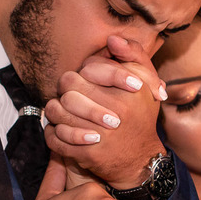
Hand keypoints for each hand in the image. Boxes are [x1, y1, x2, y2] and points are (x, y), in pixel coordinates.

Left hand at [43, 37, 165, 186]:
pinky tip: (60, 130)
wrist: (142, 159)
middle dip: (66, 90)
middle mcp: (117, 110)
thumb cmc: (141, 116)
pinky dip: (53, 133)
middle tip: (69, 96)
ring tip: (62, 112)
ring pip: (57, 111)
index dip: (83, 73)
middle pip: (69, 87)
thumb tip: (112, 39)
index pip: (89, 68)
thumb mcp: (147, 81)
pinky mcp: (88, 153)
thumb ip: (134, 54)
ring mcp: (101, 133)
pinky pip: (56, 137)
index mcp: (129, 89)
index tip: (87, 82)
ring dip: (56, 111)